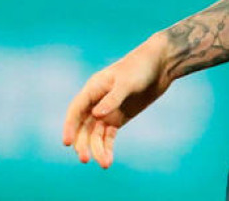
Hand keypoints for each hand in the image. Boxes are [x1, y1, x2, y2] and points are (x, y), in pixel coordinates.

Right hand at [61, 35, 171, 168]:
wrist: (161, 65)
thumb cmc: (141, 67)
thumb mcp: (127, 82)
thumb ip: (113, 98)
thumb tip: (96, 115)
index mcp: (93, 88)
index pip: (76, 110)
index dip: (69, 126)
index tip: (67, 143)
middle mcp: (96, 102)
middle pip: (83, 126)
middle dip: (82, 143)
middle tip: (85, 159)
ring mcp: (107, 111)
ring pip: (95, 134)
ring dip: (96, 149)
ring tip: (104, 163)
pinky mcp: (118, 118)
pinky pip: (108, 136)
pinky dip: (106, 147)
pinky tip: (108, 160)